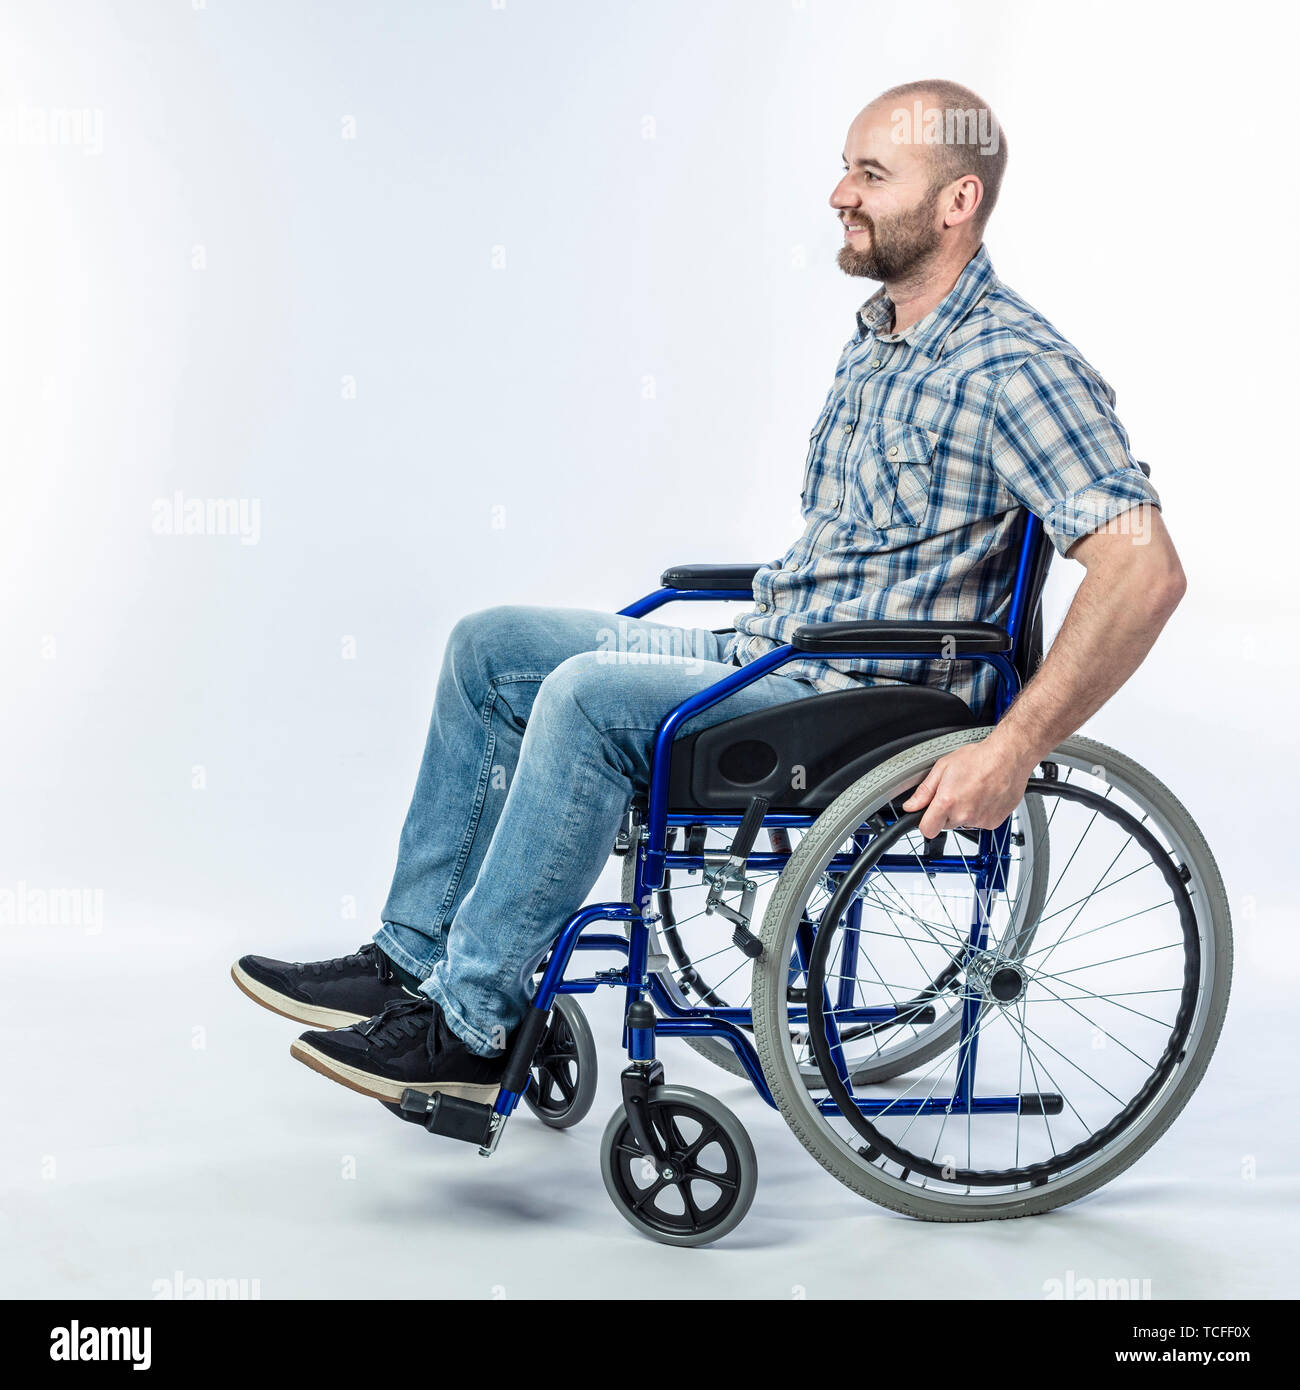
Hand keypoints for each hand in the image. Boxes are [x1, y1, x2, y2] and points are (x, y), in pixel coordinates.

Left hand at [901, 738, 1037, 840]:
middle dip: (946, 813)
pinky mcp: (994, 822)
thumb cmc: (979, 758)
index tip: (928, 815)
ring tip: (972, 791)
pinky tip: (984, 796)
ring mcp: (980, 820)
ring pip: (963, 823)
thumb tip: (911, 805)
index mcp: (947, 802)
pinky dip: (980, 813)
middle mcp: (964, 815)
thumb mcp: (943, 768)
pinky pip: (980, 822)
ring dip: (964, 812)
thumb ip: (924, 791)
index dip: (926, 822)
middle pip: (945, 825)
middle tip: (956, 792)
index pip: (927, 830)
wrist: (1008, 758)